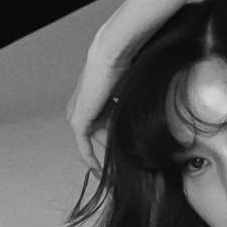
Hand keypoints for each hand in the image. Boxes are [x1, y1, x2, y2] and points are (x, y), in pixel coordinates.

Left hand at [65, 48, 121, 174]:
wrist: (112, 54)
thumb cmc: (124, 64)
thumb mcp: (129, 92)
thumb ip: (132, 108)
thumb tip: (148, 125)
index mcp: (94, 99)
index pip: (106, 125)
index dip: (118, 140)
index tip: (129, 155)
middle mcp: (83, 107)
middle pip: (102, 135)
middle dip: (115, 149)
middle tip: (131, 164)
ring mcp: (78, 114)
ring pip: (96, 141)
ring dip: (108, 154)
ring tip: (121, 168)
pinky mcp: (78, 120)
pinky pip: (83, 147)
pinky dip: (91, 160)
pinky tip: (100, 172)